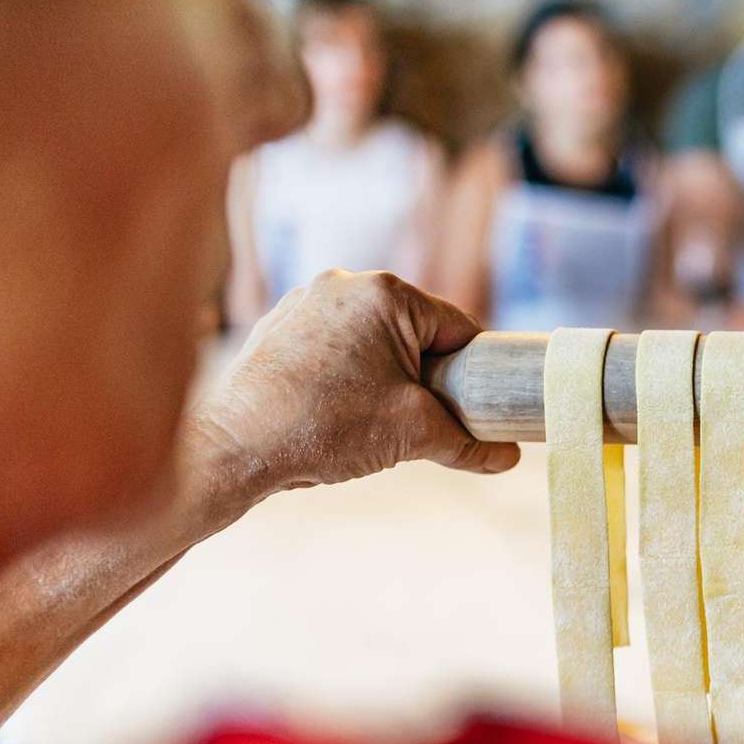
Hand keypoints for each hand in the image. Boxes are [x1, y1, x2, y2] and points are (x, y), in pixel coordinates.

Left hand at [190, 270, 518, 517]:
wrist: (233, 448)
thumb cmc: (325, 428)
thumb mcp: (414, 434)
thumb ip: (468, 442)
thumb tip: (510, 459)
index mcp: (385, 293)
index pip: (456, 329)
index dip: (474, 371)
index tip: (478, 405)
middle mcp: (342, 284)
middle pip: (413, 332)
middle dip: (425, 375)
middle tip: (424, 420)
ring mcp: (304, 302)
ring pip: (371, 340)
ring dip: (384, 375)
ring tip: (375, 421)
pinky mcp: (276, 326)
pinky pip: (332, 346)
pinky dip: (345, 376)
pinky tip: (336, 413)